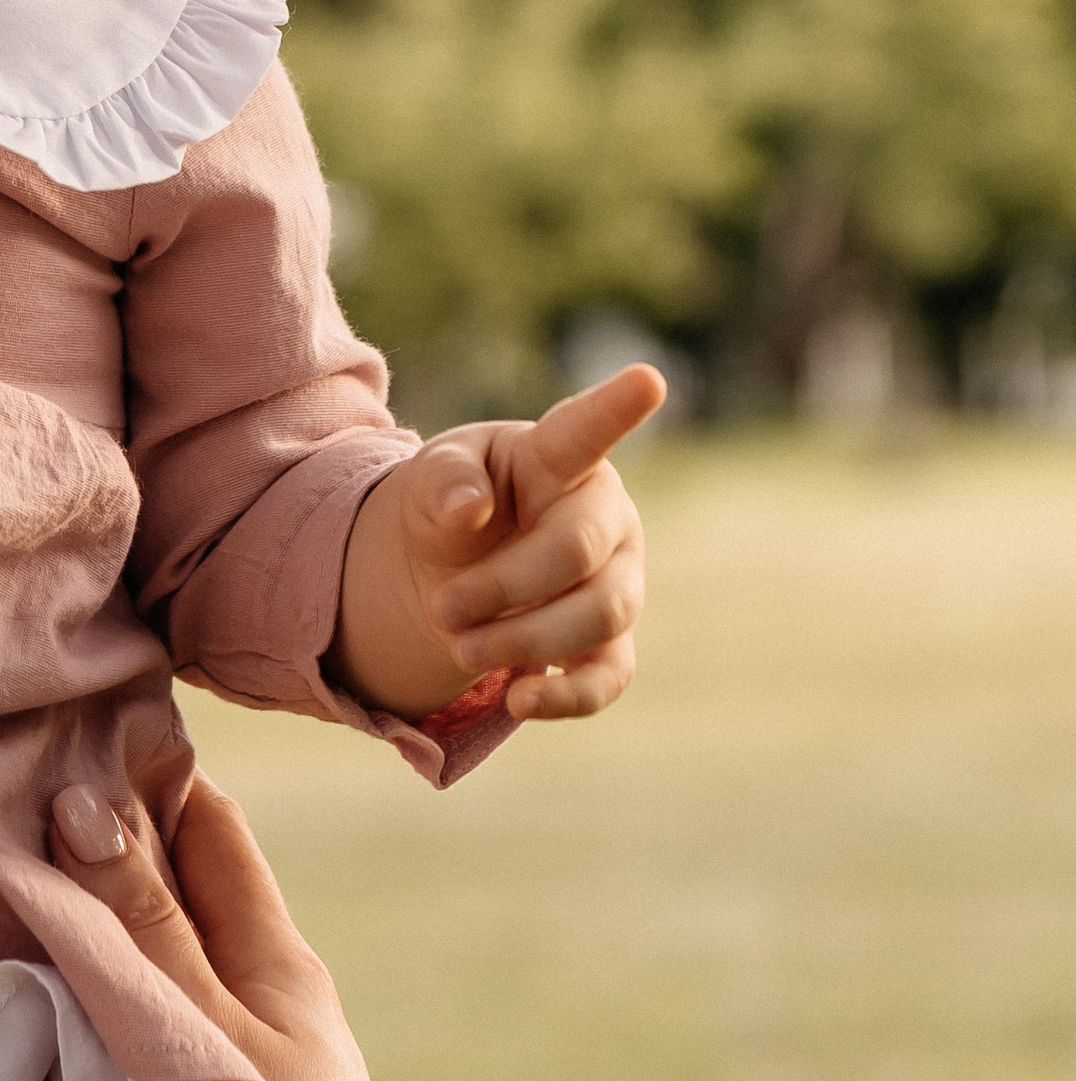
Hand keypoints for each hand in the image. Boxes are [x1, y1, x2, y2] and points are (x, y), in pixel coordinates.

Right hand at [46, 775, 458, 1080]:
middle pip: (187, 883)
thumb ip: (145, 932)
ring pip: (164, 954)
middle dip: (123, 827)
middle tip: (34, 765)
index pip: (211, 829)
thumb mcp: (209, 1037)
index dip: (158, 771)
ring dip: (106, 910)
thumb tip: (83, 800)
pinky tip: (55, 984)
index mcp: (279, 961)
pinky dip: (105, 982)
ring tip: (22, 856)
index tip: (97, 710)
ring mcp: (244, 1060)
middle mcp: (268, 998)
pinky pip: (149, 1019)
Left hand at [333, 362, 664, 727]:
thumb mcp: (432, 477)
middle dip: (508, 586)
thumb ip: (443, 479)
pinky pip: (609, 676)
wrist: (454, 571)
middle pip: (580, 551)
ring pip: (600, 615)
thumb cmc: (456, 501)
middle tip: (442, 608)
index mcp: (560, 458)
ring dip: (524, 640)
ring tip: (458, 647)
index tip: (648, 378)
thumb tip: (467, 509)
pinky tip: (516, 701)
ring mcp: (618, 579)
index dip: (615, 406)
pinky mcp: (610, 643)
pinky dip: (566, 698)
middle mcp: (604, 515)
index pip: (586, 430)